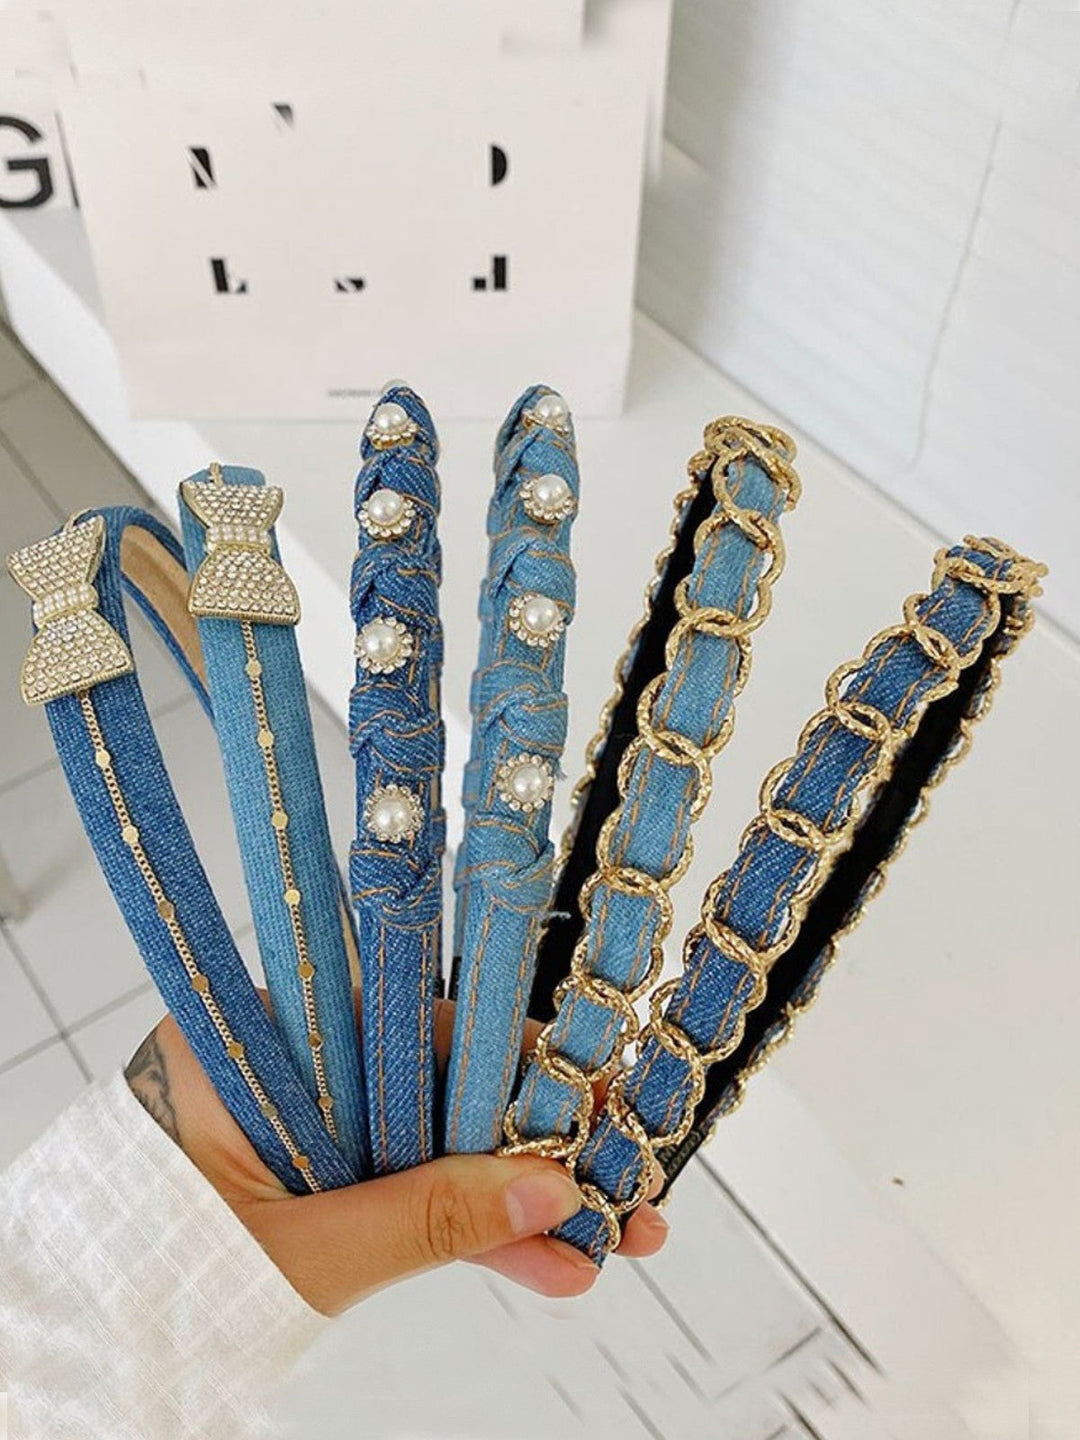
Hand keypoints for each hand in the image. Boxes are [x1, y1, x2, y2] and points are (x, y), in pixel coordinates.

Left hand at [125, 1000, 666, 1316]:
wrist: (81, 1352)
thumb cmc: (151, 1285)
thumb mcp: (301, 1252)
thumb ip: (426, 1221)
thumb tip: (552, 1189)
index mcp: (259, 1033)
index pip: (412, 1014)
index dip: (513, 1053)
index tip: (591, 1087)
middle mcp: (291, 1056)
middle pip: (441, 1077)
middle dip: (538, 1138)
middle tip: (624, 1178)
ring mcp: (310, 1115)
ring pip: (438, 1137)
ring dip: (522, 1195)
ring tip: (611, 1239)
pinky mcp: (324, 1169)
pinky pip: (412, 1182)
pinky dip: (471, 1224)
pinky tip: (544, 1261)